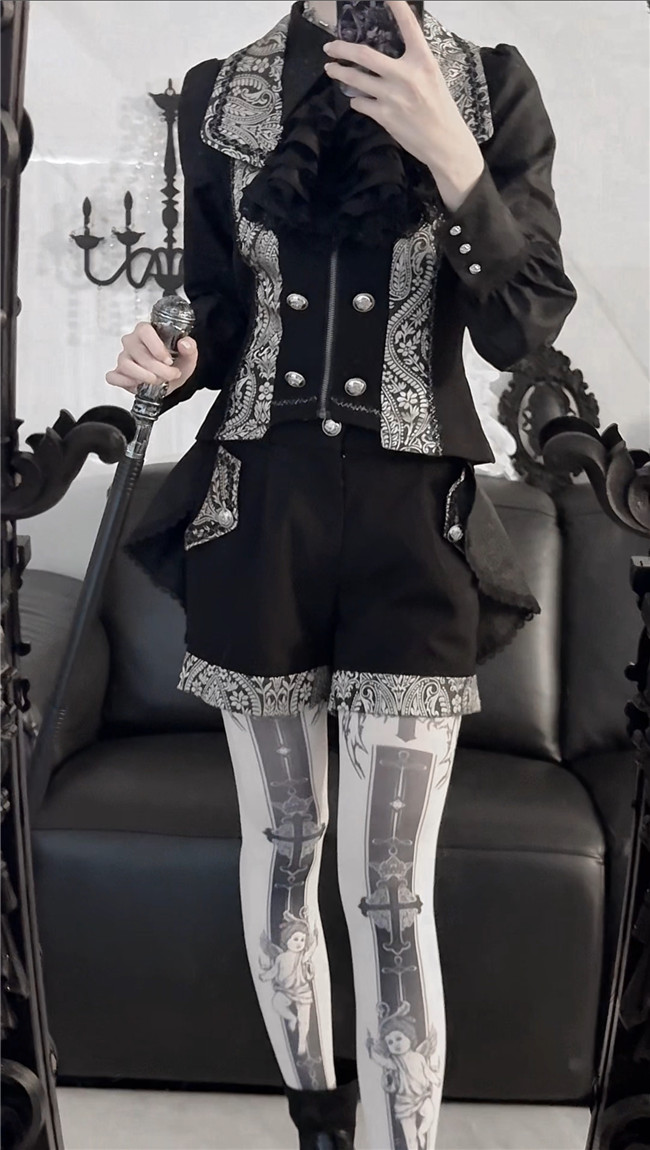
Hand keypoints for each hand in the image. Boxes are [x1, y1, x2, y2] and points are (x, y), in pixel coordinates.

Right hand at [105, 322, 197, 395]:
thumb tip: (184, 344)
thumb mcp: (188, 356)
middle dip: (157, 368)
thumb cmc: (175, 364)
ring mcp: (123, 357)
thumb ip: (190, 347)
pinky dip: (126, 383)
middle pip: (138, 352)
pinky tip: (139, 385)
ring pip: (126, 365)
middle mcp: (131, 342)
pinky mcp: (117, 373)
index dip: (157, 347)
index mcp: (146, 331)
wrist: (170, 380)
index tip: (169, 360)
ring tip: (157, 381)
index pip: (144, 331)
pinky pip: (113, 377)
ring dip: (144, 377)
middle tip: (170, 375)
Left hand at [323, 0, 484, 209]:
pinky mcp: (384, 116)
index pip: (409, 25)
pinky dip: (356, 100)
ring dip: (340, 73)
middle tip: (330, 47)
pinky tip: (357, 99)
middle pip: (364, 55)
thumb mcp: (432, 77)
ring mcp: (392, 96)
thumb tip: (388, 53)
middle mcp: (406, 75)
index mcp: (423, 61)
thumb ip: (412, 63)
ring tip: (331, 69)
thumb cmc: (440, 108)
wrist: (445, 142)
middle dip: (342, 49)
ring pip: (355, 80)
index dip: (396, 5)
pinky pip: (360, 103)